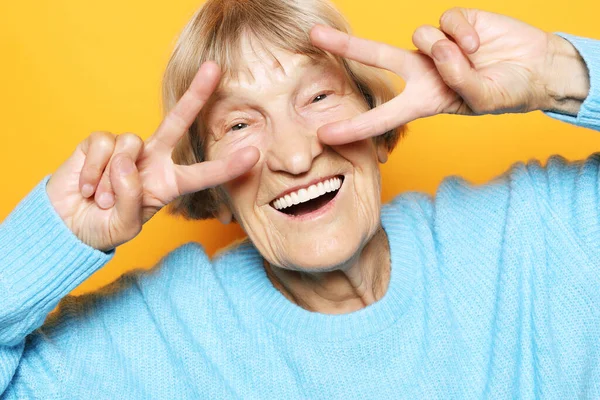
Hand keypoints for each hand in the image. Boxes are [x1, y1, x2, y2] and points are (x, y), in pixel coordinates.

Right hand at [46, 62, 259, 252]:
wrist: (68, 224)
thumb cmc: (103, 227)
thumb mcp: (123, 227)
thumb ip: (130, 200)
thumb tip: (128, 162)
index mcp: (168, 184)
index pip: (203, 174)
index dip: (227, 166)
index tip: (254, 154)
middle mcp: (153, 160)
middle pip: (177, 122)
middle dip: (196, 95)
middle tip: (215, 68)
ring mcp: (127, 150)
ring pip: (131, 145)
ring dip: (112, 180)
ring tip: (101, 199)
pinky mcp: (99, 143)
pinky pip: (103, 147)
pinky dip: (92, 172)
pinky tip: (86, 187)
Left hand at [309, 8, 583, 143]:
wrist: (537, 67)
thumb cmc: (508, 91)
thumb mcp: (483, 99)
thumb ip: (459, 79)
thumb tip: (438, 49)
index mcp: (424, 100)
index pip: (382, 115)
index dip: (354, 126)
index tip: (324, 134)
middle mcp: (422, 71)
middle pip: (376, 56)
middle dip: (345, 47)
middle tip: (313, 38)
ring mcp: (435, 45)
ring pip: (420, 37)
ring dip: (446, 50)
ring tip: (473, 60)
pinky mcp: (453, 22)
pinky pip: (446, 22)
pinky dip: (464, 33)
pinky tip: (478, 43)